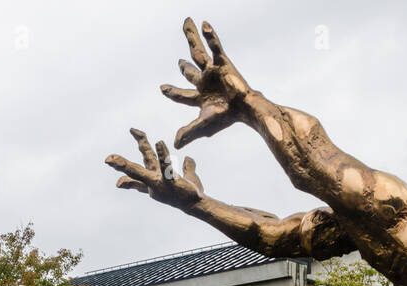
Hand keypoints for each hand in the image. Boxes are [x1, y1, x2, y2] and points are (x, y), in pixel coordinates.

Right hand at [105, 129, 205, 209]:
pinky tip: (159, 142)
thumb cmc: (188, 193)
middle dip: (120, 164)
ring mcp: (159, 183)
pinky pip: (165, 166)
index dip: (126, 180)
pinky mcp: (170, 181)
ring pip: (139, 172)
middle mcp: (153, 182)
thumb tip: (187, 158)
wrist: (195, 204)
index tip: (118, 184)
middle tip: (107, 159)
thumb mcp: (185, 177)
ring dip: (126, 165)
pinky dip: (162, 154)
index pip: (136, 178)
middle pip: (134, 170)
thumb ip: (187, 166)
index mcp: (153, 180)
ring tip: (115, 158)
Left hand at [161, 19, 250, 147]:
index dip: (172, 92)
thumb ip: (188, 132)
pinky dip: (210, 35)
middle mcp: (205, 82)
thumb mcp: (203, 125)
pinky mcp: (223, 63)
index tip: (162, 88)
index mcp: (200, 97)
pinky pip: (215, 46)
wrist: (244, 109)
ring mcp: (213, 71)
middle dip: (183, 67)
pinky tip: (204, 24)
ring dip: (191, 38)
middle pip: (190, 71)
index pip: (183, 94)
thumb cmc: (226, 117)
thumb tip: (175, 144)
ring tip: (186, 21)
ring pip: (198, 52)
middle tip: (178, 62)